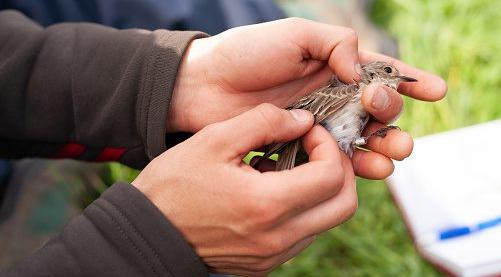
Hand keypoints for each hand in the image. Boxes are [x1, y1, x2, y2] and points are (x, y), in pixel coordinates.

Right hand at [135, 104, 356, 275]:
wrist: (148, 231)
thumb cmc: (175, 183)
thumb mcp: (215, 139)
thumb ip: (265, 121)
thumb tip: (303, 120)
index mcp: (266, 204)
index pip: (331, 176)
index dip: (327, 145)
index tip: (307, 131)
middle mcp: (277, 238)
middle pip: (344, 205)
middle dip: (339, 169)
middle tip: (315, 147)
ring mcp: (273, 255)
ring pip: (327, 220)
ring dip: (321, 189)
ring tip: (289, 167)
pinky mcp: (266, 263)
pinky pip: (304, 234)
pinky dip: (303, 208)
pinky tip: (274, 189)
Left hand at [168, 18, 447, 178]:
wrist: (205, 86)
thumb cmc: (247, 54)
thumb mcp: (295, 35)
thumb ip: (336, 44)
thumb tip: (363, 74)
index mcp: (335, 68)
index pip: (382, 74)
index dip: (412, 82)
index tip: (436, 90)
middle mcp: (333, 99)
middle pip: (380, 114)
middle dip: (393, 117)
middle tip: (380, 112)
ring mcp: (319, 127)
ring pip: (365, 142)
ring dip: (386, 148)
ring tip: (390, 150)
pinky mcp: (303, 150)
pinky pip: (337, 162)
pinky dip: (357, 166)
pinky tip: (364, 167)